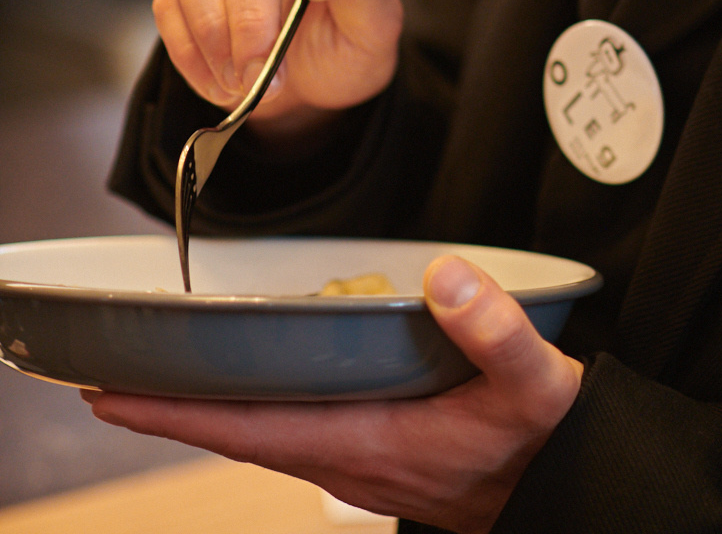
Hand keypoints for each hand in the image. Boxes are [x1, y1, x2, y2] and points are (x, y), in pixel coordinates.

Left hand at [86, 256, 584, 533]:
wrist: (567, 493)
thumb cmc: (544, 445)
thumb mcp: (536, 386)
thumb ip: (494, 330)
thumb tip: (444, 275)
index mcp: (371, 443)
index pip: (249, 429)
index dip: (177, 412)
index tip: (113, 396)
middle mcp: (351, 458)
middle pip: (237, 434)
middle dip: (172, 409)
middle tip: (108, 381)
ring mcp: (359, 461)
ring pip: (260, 436)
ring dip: (207, 411)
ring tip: (160, 382)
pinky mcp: (374, 453)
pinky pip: (291, 432)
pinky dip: (254, 412)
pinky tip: (251, 389)